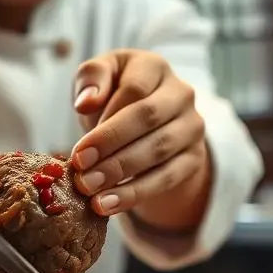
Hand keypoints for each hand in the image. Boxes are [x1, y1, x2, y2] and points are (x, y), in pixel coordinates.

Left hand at [69, 49, 210, 226]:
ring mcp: (192, 127)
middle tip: (81, 170)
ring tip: (89, 189)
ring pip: (158, 151)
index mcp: (154, 67)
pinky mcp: (193, 158)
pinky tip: (107, 205)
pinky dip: (134, 194)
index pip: (134, 88)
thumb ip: (91, 79)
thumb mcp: (100, 78)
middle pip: (147, 118)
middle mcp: (181, 94)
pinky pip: (166, 178)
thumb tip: (86, 102)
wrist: (147, 125)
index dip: (106, 118)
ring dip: (120, 173)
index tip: (79, 147)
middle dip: (111, 146)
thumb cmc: (115, 96)